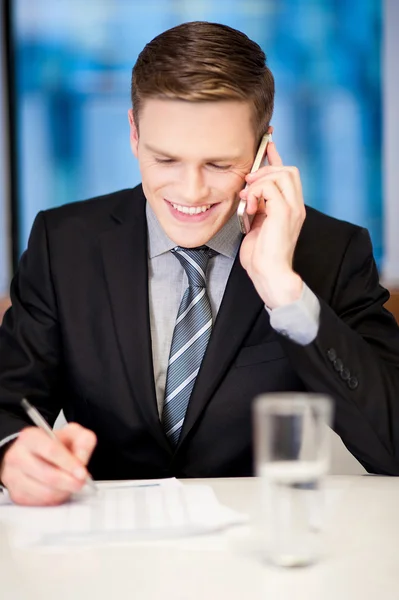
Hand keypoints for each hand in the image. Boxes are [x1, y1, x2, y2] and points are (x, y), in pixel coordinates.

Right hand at [0, 423, 96, 505]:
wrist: (34, 455)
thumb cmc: (54, 445)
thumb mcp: (72, 434)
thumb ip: (83, 441)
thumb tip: (82, 459)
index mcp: (31, 437)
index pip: (51, 450)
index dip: (69, 463)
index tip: (82, 473)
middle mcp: (17, 456)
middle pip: (46, 474)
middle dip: (68, 481)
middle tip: (81, 483)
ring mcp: (13, 477)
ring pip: (43, 492)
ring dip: (62, 492)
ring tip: (70, 484)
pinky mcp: (16, 494)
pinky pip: (39, 503)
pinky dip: (54, 499)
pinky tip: (59, 490)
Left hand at [239, 141, 305, 308]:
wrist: (270, 274)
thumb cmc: (262, 257)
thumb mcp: (257, 225)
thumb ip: (258, 207)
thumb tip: (248, 191)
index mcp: (291, 208)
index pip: (288, 174)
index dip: (275, 157)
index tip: (266, 144)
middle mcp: (296, 206)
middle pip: (288, 169)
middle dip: (266, 168)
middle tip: (248, 182)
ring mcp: (293, 209)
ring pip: (281, 174)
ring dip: (259, 182)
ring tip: (247, 198)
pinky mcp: (284, 213)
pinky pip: (270, 187)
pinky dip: (255, 193)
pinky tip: (249, 208)